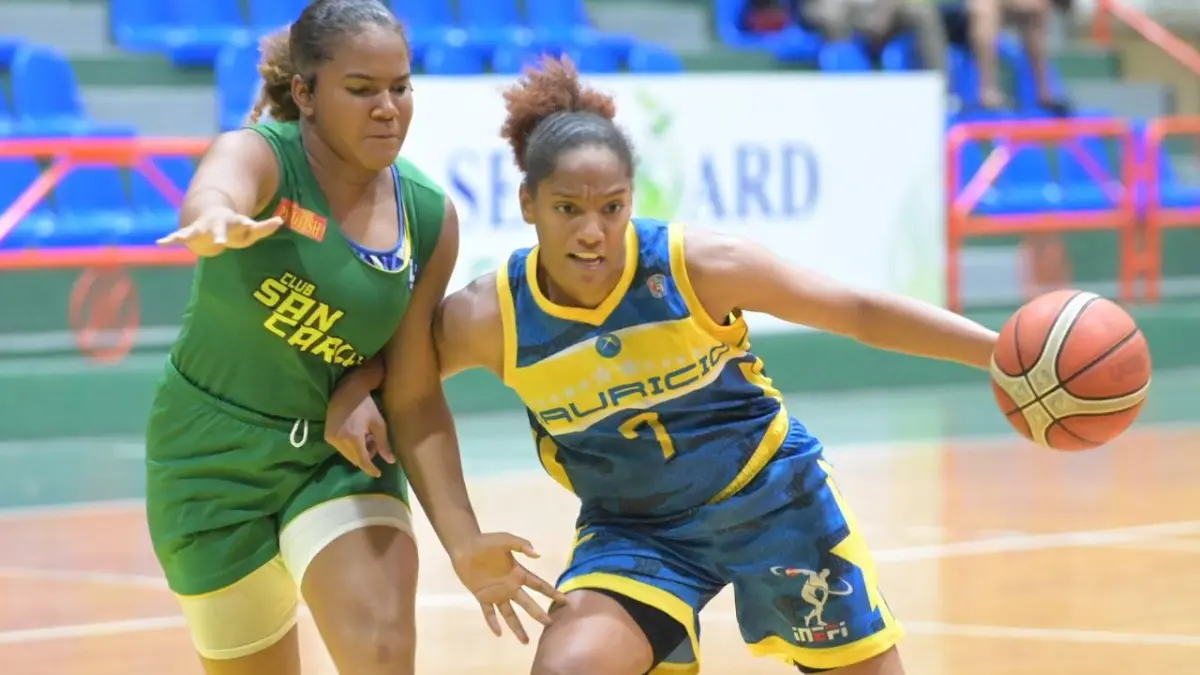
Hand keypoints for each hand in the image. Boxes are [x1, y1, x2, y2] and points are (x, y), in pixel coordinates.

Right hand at [157, 208, 283, 253]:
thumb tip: (280, 221)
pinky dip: (170, 239)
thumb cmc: (237, 229)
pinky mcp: (190, 232)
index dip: (247, 224)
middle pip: (218, 229)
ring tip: (180, 239)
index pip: (242, 223)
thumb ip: (266, 227)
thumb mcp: (252, 232)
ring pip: (193, 231)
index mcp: (234, 222)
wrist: (212, 218)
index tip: (250, 224)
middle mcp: (217, 224)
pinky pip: (178, 236)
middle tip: (220, 242)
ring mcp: (202, 227)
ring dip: (187, 235)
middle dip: (219, 235)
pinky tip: (160, 242)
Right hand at [325, 388, 393, 477]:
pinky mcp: (327, 436)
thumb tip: (391, 461)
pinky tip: (357, 434)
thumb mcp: (378, 423)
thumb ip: (383, 444)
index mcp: (353, 438)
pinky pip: (341, 449)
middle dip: (366, 456)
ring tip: (366, 436)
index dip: (370, 469)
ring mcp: (331, 439)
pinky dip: (350, 447)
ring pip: (348, 455)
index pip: (362, 460)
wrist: (345, 391)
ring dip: (358, 452)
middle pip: (355, 459)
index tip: (378, 474)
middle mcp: (339, 441)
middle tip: (374, 442)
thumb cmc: (366, 405)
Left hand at [452, 532, 568, 643]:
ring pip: (510, 614)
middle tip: (550, 624)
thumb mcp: (506, 539)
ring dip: (517, 627)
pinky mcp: (482, 597)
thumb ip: (521, 545)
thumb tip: (538, 555)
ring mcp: (497, 594)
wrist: (465, 547)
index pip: (539, 585)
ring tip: (526, 642)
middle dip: (538, 614)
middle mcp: (510, 587)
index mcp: (518, 574)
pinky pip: (489, 613)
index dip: (552, 593)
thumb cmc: (486, 542)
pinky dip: (493, 623)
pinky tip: (499, 633)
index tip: (565, 601)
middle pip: (528, 603)